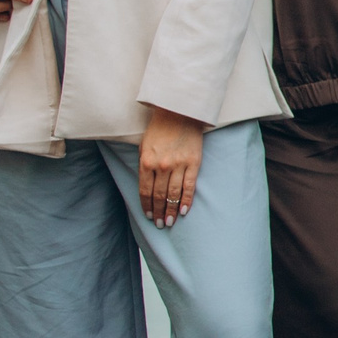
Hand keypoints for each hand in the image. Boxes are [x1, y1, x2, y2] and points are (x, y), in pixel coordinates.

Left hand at [135, 108, 206, 226]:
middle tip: (160, 224)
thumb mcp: (144, 146)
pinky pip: (189, 186)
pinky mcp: (193, 163)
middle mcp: (161, 166)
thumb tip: (147, 187)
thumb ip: (145, 166)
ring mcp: (178, 165)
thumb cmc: (160, 129)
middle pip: (159, 195)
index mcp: (146, 162)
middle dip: (159, 212)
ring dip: (171, 210)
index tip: (149, 216)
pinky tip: (184, 210)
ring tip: (170, 221)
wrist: (179, 112)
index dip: (147, 206)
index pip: (145, 191)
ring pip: (173, 194)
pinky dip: (186, 199)